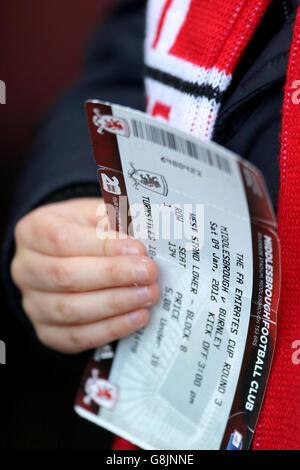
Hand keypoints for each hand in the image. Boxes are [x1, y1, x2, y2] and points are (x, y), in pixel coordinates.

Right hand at [11, 198, 158, 352]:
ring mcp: (33, 303)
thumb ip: (112, 223)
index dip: (103, 246)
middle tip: (148, 273)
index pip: (63, 240)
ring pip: (71, 310)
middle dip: (113, 276)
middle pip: (65, 276)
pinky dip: (110, 329)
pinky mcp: (47, 331)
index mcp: (34, 231)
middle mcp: (25, 269)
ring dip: (116, 303)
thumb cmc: (84, 231)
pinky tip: (136, 317)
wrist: (66, 256)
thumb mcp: (94, 214)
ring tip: (147, 295)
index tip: (137, 250)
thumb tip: (138, 246)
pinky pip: (77, 336)